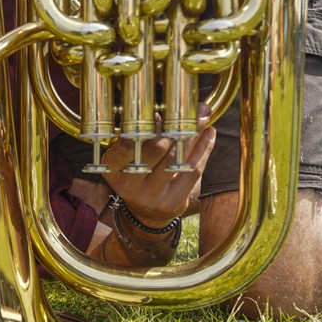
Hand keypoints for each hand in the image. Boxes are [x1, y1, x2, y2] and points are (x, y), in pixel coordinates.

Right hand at [101, 103, 215, 228]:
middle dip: (174, 127)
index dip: (142, 128)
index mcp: (113, 169)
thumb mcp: (130, 158)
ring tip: (203, 118)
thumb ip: (145, 136)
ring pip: (176, 158)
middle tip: (188, 111)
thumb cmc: (139, 176)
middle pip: (155, 149)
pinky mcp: (171, 202)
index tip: (158, 113)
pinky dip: (203, 150)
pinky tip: (209, 135)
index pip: (125, 146)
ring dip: (193, 135)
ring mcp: (150, 196)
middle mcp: (129, 185)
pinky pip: (192, 171)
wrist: (146, 214)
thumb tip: (169, 107)